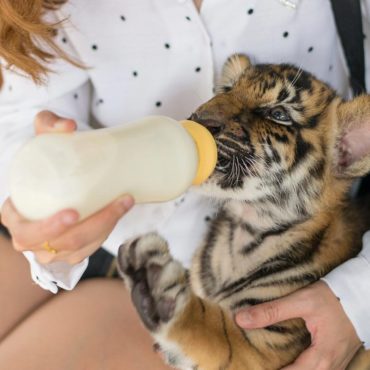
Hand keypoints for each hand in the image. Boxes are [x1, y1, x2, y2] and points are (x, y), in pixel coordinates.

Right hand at [1, 110, 133, 264]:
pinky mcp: (70, 253)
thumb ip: (48, 124)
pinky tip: (120, 212)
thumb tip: (68, 126)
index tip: (73, 213)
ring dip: (107, 226)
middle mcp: (29, 239)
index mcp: (13, 216)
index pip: (27, 230)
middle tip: (114, 205)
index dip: (48, 227)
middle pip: (60, 243)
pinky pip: (90, 248)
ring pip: (80, 247)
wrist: (54, 185)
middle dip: (90, 228)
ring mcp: (50, 250)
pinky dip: (107, 231)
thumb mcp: (41, 142)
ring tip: (125, 201)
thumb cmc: (44, 165)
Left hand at [235, 281, 361, 369]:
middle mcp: (330, 368)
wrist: (362, 294)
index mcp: (321, 359)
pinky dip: (300, 368)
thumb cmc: (333, 297)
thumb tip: (241, 319)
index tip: (251, 366)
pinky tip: (288, 360)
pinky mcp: (337, 359)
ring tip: (269, 363)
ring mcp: (336, 365)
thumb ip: (271, 311)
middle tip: (258, 364)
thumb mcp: (301, 301)